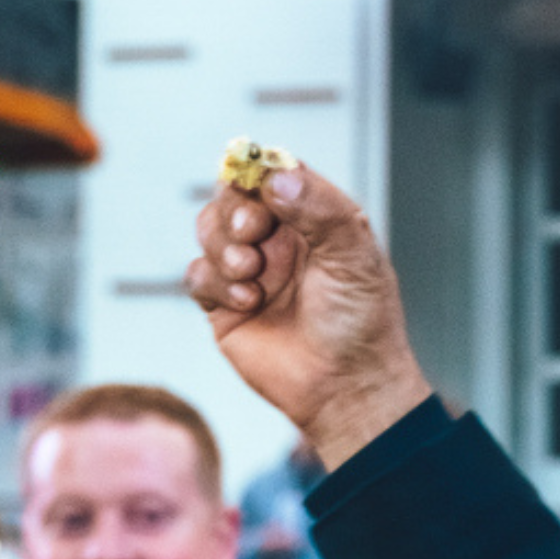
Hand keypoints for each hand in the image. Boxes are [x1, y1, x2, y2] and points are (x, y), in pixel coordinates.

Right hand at [188, 166, 428, 470]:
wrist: (345, 387)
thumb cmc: (362, 321)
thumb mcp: (355, 256)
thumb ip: (320, 209)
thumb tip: (276, 176)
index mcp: (314, 218)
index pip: (276, 173)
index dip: (260, 171)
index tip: (259, 186)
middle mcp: (280, 239)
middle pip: (233, 196)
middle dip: (235, 211)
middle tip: (252, 235)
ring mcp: (251, 269)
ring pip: (209, 229)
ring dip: (222, 246)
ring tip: (251, 274)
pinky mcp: (225, 304)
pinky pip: (197, 274)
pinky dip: (214, 282)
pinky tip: (247, 302)